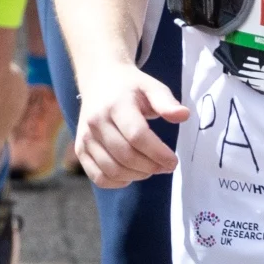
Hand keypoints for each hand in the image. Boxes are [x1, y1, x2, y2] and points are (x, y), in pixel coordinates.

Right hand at [73, 61, 186, 187]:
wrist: (99, 80)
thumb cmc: (130, 87)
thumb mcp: (151, 87)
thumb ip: (166, 102)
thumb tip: (183, 115)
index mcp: (115, 105)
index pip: (137, 135)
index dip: (158, 153)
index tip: (173, 161)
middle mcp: (96, 121)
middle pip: (126, 156)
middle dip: (151, 167)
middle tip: (165, 166)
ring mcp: (85, 137)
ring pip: (113, 169)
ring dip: (137, 175)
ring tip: (150, 168)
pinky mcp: (80, 149)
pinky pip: (98, 176)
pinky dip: (117, 182)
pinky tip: (130, 174)